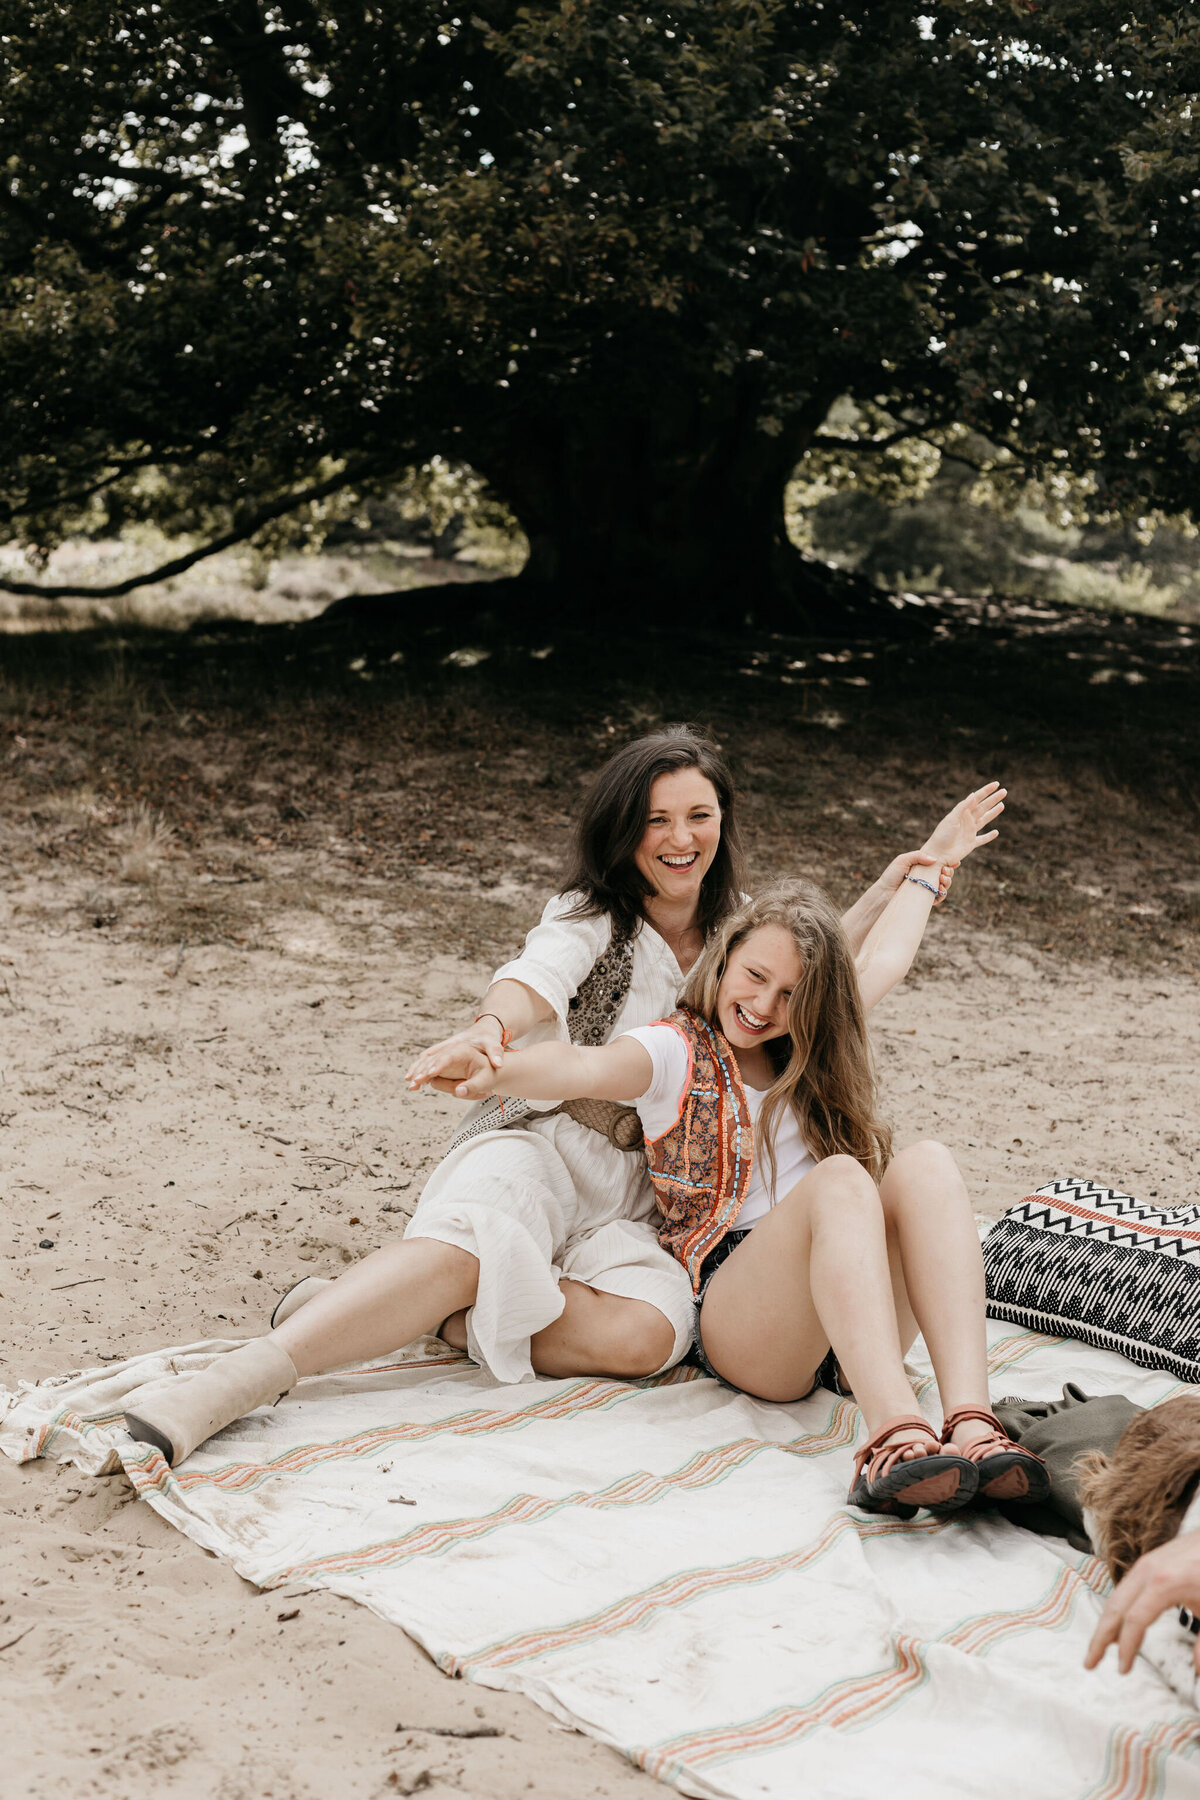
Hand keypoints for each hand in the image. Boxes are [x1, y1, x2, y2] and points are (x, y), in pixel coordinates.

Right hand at [406, 1025, 504, 1093]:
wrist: (484, 1030)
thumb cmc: (487, 1037)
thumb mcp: (494, 1043)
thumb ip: (496, 1052)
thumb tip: (498, 1064)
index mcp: (458, 1043)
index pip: (445, 1054)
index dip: (437, 1064)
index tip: (430, 1074)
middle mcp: (447, 1046)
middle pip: (430, 1056)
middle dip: (420, 1068)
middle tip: (412, 1081)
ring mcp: (444, 1049)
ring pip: (425, 1059)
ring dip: (416, 1069)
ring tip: (409, 1083)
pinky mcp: (443, 1055)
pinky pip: (428, 1062)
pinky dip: (420, 1070)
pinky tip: (416, 1080)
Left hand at [875, 851, 955, 903]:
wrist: (884, 893)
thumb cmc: (891, 875)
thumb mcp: (903, 860)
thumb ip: (918, 856)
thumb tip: (935, 859)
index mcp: (922, 867)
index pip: (939, 864)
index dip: (949, 862)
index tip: (954, 861)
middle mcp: (927, 878)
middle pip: (945, 874)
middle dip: (949, 871)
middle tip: (945, 869)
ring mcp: (927, 889)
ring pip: (945, 885)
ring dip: (948, 881)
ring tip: (942, 877)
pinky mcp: (926, 900)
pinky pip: (940, 897)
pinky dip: (943, 892)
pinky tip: (940, 887)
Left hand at [921, 782, 1005, 867]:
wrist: (937, 854)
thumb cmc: (942, 836)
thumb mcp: (951, 819)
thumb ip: (962, 807)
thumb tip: (973, 794)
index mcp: (962, 813)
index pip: (977, 799)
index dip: (986, 791)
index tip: (996, 784)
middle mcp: (967, 821)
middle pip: (983, 807)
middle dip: (993, 799)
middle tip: (1004, 791)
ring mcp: (969, 832)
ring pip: (984, 820)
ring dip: (993, 813)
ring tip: (1002, 805)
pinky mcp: (971, 844)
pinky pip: (982, 839)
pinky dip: (989, 836)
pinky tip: (996, 832)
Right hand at [1085, 1533, 1199, 1675]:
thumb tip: (1197, 1670)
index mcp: (1162, 1583)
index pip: (1134, 1621)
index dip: (1127, 1648)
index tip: (1123, 1669)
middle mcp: (1147, 1571)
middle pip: (1114, 1607)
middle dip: (1100, 1637)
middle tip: (1090, 1662)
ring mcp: (1146, 1564)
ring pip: (1117, 1596)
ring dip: (1106, 1624)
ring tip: (1100, 1647)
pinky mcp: (1149, 1562)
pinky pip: (1125, 1588)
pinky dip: (1117, 1610)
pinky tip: (1121, 1624)